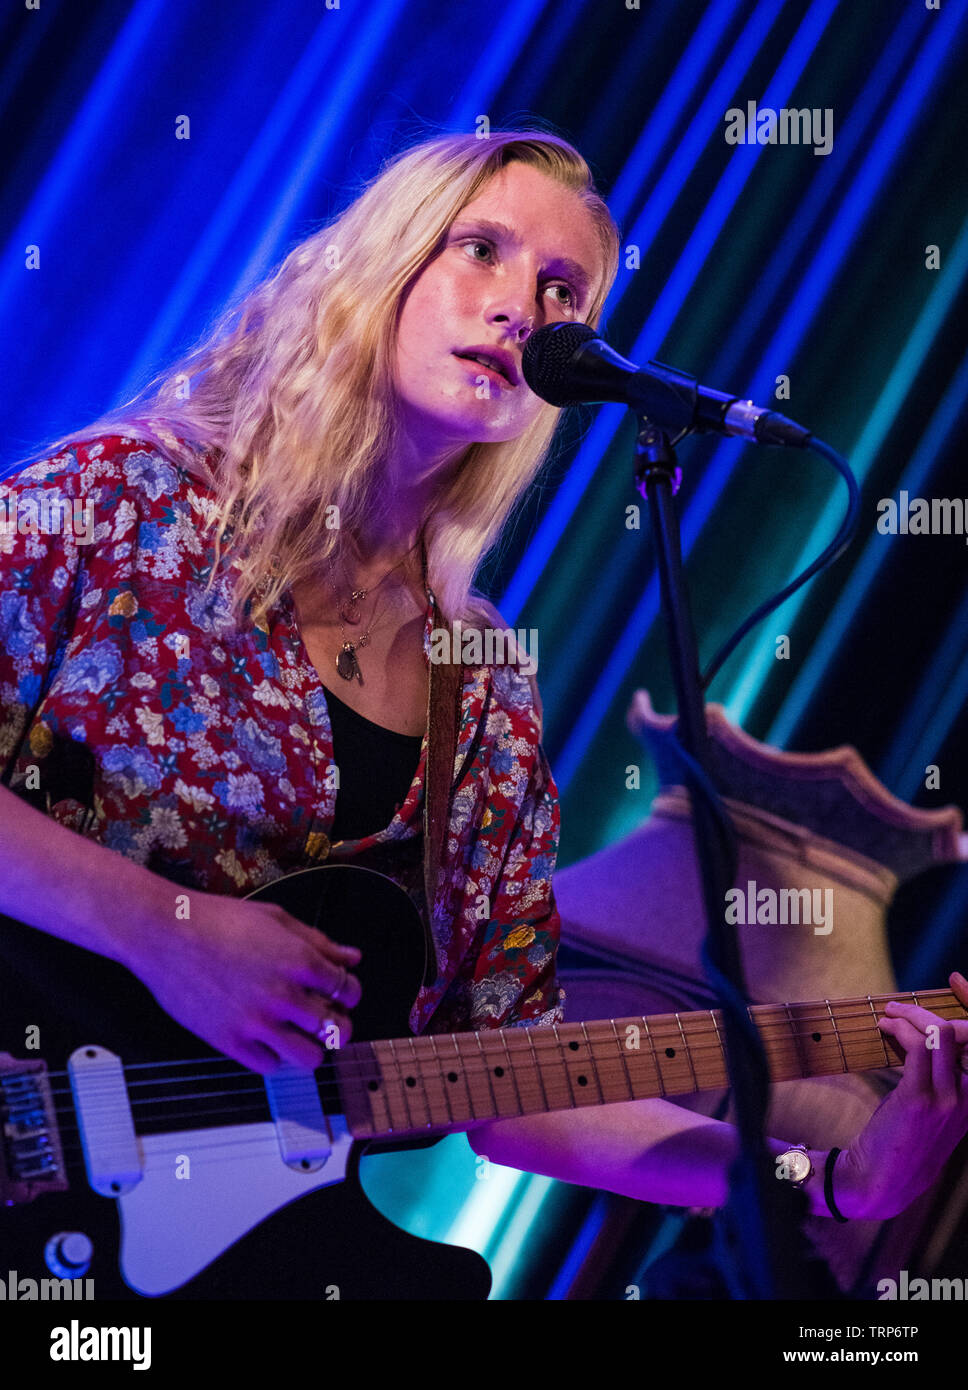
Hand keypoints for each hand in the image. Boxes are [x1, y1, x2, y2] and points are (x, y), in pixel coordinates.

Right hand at [128, 890, 361, 1074]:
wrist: (166, 932)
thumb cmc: (217, 920)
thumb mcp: (275, 919)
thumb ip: (318, 941)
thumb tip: (350, 957)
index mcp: (299, 961)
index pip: (347, 990)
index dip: (350, 992)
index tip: (342, 993)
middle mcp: (283, 996)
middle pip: (336, 1029)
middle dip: (338, 1025)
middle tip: (327, 1019)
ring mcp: (256, 1022)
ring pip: (309, 1058)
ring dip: (311, 1048)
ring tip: (301, 1036)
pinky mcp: (229, 1041)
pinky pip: (269, 1067)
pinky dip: (273, 1056)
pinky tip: (266, 1039)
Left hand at [835, 972, 967, 1219]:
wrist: (881, 1181)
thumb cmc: (903, 1140)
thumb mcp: (932, 1108)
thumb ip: (940, 1074)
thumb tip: (929, 1033)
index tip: (958, 982)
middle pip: (967, 1034)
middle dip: (938, 1007)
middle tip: (902, 1004)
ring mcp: (949, 1100)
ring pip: (941, 1035)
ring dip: (911, 1016)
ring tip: (888, 1015)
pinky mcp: (921, 1099)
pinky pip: (918, 1048)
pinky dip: (900, 1030)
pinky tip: (885, 1029)